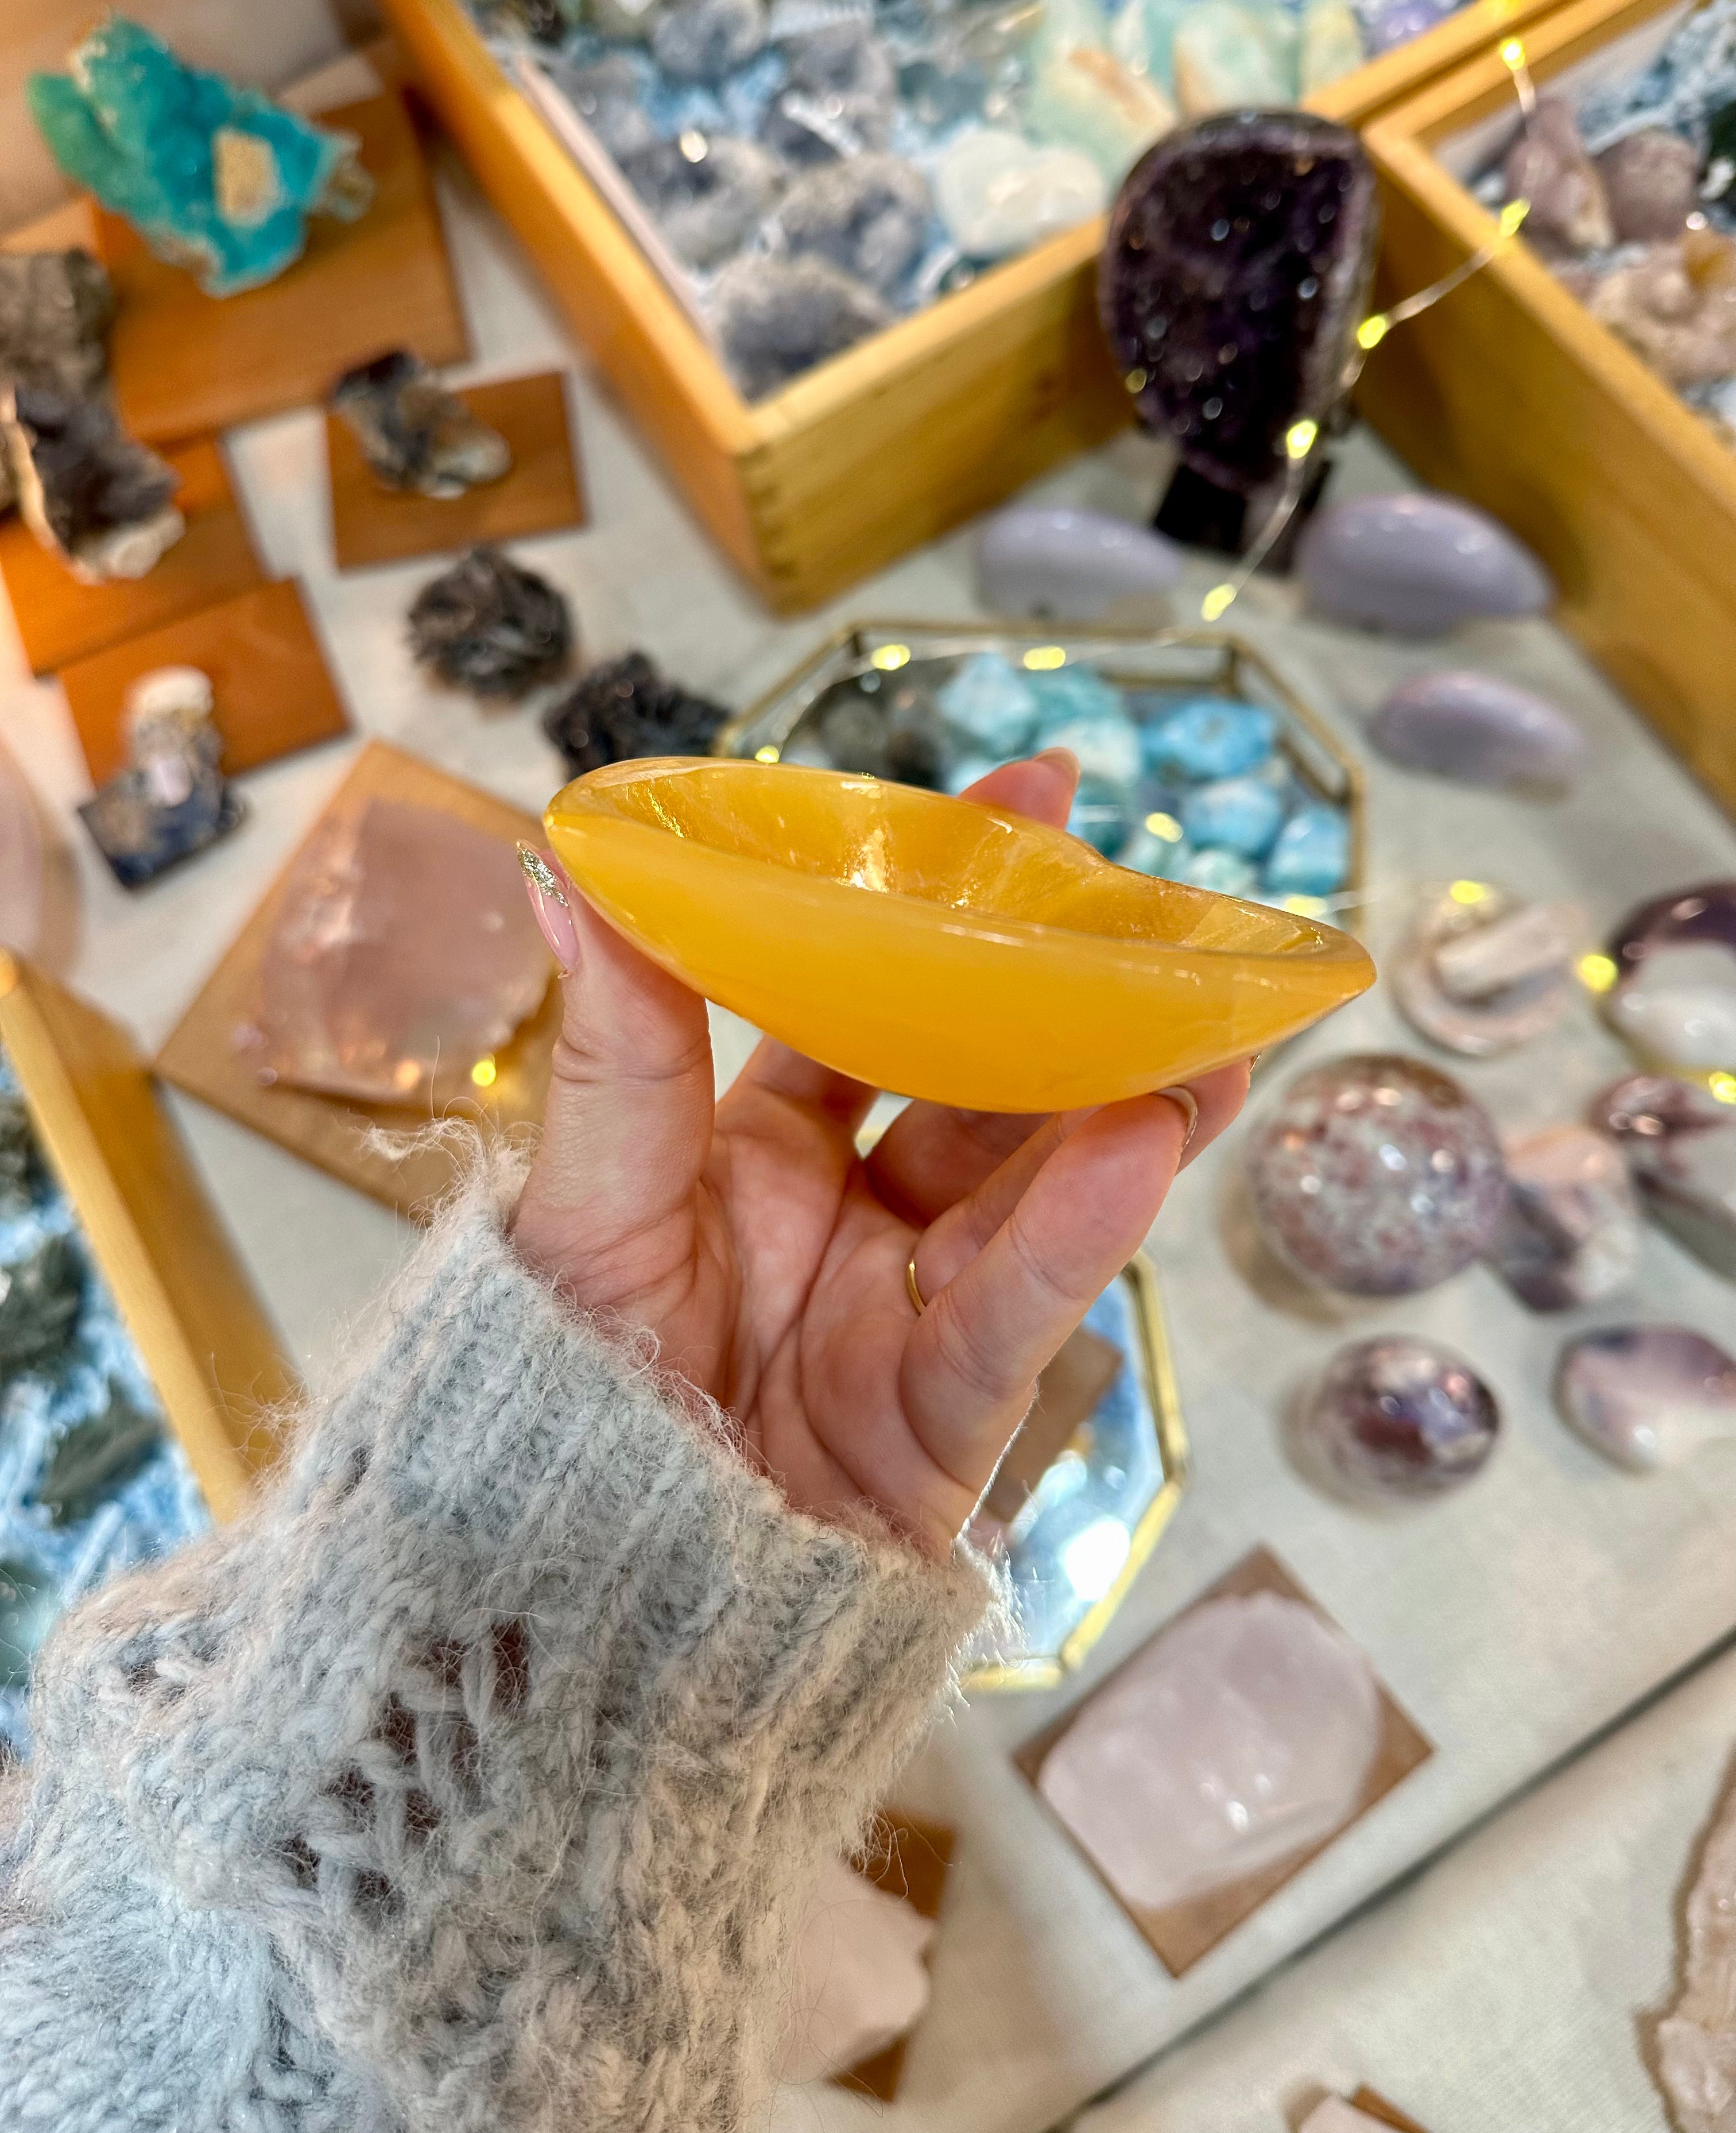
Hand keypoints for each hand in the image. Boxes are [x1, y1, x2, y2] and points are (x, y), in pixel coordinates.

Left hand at [511, 753, 1249, 1559]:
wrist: (560, 1617)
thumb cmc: (545, 1401)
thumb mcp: (580, 1208)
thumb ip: (617, 1047)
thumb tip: (577, 866)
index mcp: (749, 1155)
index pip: (863, 1000)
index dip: (940, 906)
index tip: (1024, 805)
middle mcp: (842, 1224)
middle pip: (981, 1087)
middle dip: (1069, 999)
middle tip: (1158, 906)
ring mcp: (901, 1317)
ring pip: (1033, 1194)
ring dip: (1124, 1107)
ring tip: (1212, 1025)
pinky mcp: (940, 1424)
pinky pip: (1014, 1315)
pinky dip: (1076, 1236)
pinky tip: (1146, 1144)